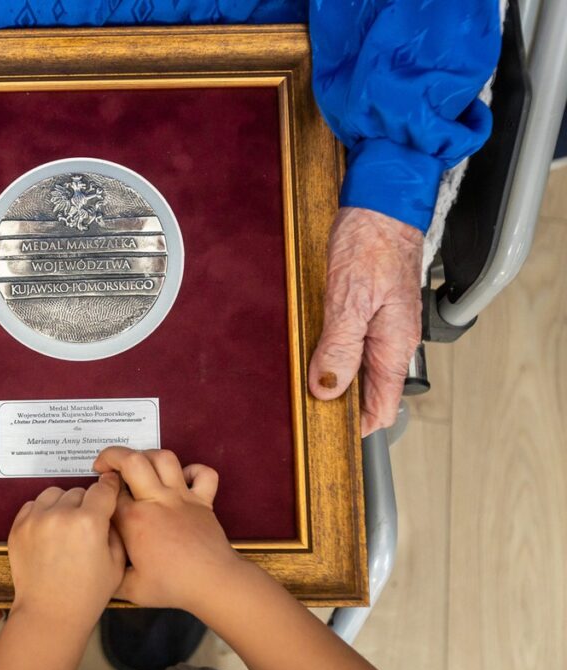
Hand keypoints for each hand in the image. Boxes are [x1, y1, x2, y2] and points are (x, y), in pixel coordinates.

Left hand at [8, 475, 125, 627]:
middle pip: (79, 491)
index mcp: (89, 522)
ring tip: (66, 525)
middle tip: (86, 525)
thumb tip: (110, 508)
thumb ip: (115, 529)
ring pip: (54, 494)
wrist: (49, 614)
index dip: (109, 488)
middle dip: (86, 504)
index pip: (102, 488)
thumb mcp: (116, 563)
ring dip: (63, 504)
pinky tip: (49, 530)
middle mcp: (61, 515)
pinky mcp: (18, 527)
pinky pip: (33, 505)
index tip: (109, 488)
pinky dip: (42, 512)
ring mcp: (36, 520)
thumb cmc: (87, 594)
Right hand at [93, 447, 238, 612]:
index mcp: (134, 521)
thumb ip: (110, 576)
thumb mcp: (130, 589)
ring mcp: (182, 498)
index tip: (98, 496)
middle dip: (112, 455)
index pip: (110, 492)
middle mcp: (156, 501)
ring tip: (139, 466)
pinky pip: (203, 474)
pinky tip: (182, 479)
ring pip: (164, 458)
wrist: (213, 584)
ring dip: (148, 456)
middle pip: (132, 461)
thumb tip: (99, 569)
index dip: (100, 489)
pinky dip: (193, 471)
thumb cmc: (172, 587)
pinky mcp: (203, 501)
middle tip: (104, 465)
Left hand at [308, 207, 422, 435]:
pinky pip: (355, 346)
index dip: (356, 427)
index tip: (326, 434)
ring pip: (361, 370)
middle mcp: (393, 342)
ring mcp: (383, 327)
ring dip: (335, 380)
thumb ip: (341, 348)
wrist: (380, 205)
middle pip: (370, 393)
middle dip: (341, 405)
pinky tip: (314, 352)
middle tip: (305, 410)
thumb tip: (328, 389)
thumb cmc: (370, 245)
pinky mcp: (371, 311)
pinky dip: (334, 355)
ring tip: (304, 384)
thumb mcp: (350, 300)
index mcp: (395, 346)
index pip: (383, 408)